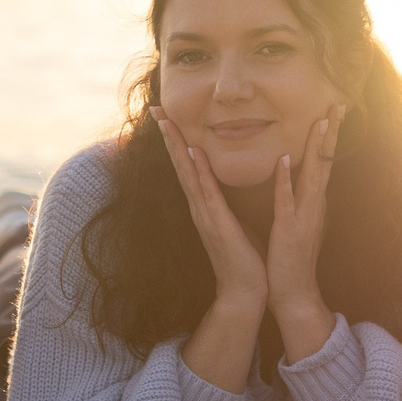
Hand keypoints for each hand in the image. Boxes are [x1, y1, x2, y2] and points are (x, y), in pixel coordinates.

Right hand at [151, 107, 270, 312]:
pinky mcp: (218, 225)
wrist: (245, 292)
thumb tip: (228, 182)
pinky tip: (194, 154)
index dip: (177, 140)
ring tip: (167, 122)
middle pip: (180, 164)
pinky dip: (200, 173)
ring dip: (177, 147)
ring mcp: (206, 215)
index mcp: (205, 205)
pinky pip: (208, 193)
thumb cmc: (244, 258)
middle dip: (169, 136)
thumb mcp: (235, 221)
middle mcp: (200, 207)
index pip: (188, 166)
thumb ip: (227, 201)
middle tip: (156, 108)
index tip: (168, 115)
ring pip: (188, 174)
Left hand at [260, 107, 342, 362]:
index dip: (328, 134)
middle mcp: (315, 204)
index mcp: (313, 201)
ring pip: (313, 175)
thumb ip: (301, 198)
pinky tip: (285, 159)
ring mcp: (304, 216)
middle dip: (331, 131)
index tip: (332, 107)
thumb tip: (300, 177)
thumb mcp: (298, 220)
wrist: (293, 293)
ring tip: (320, 121)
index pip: (323, 160)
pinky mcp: (289, 230)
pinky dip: (287, 179)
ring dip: (316, 147)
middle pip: (325, 160)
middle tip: (338, 103)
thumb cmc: (292, 257)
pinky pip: (288, 200)